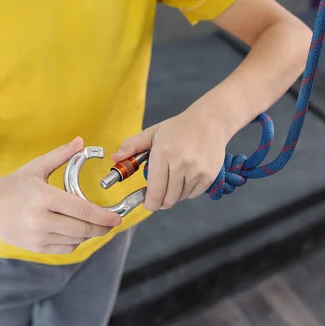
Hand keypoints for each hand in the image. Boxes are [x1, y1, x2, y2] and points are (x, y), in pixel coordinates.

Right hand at [0, 137, 121, 253]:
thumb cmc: (14, 184)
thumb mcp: (37, 167)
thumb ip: (62, 155)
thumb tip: (82, 141)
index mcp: (44, 198)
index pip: (82, 210)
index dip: (103, 216)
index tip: (117, 218)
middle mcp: (41, 220)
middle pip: (82, 229)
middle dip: (102, 228)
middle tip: (112, 224)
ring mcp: (37, 236)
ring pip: (75, 240)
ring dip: (89, 234)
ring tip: (95, 226)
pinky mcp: (34, 248)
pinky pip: (64, 249)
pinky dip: (75, 241)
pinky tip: (77, 232)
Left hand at [113, 109, 229, 210]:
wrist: (210, 122)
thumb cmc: (178, 128)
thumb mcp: (152, 133)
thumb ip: (132, 146)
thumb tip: (115, 159)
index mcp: (163, 154)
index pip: (155, 191)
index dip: (150, 203)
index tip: (147, 203)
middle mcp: (181, 164)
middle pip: (168, 199)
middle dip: (161, 201)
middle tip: (159, 193)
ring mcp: (196, 172)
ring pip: (180, 198)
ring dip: (174, 195)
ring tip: (174, 179)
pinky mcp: (209, 176)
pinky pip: (193, 194)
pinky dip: (187, 191)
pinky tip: (186, 178)